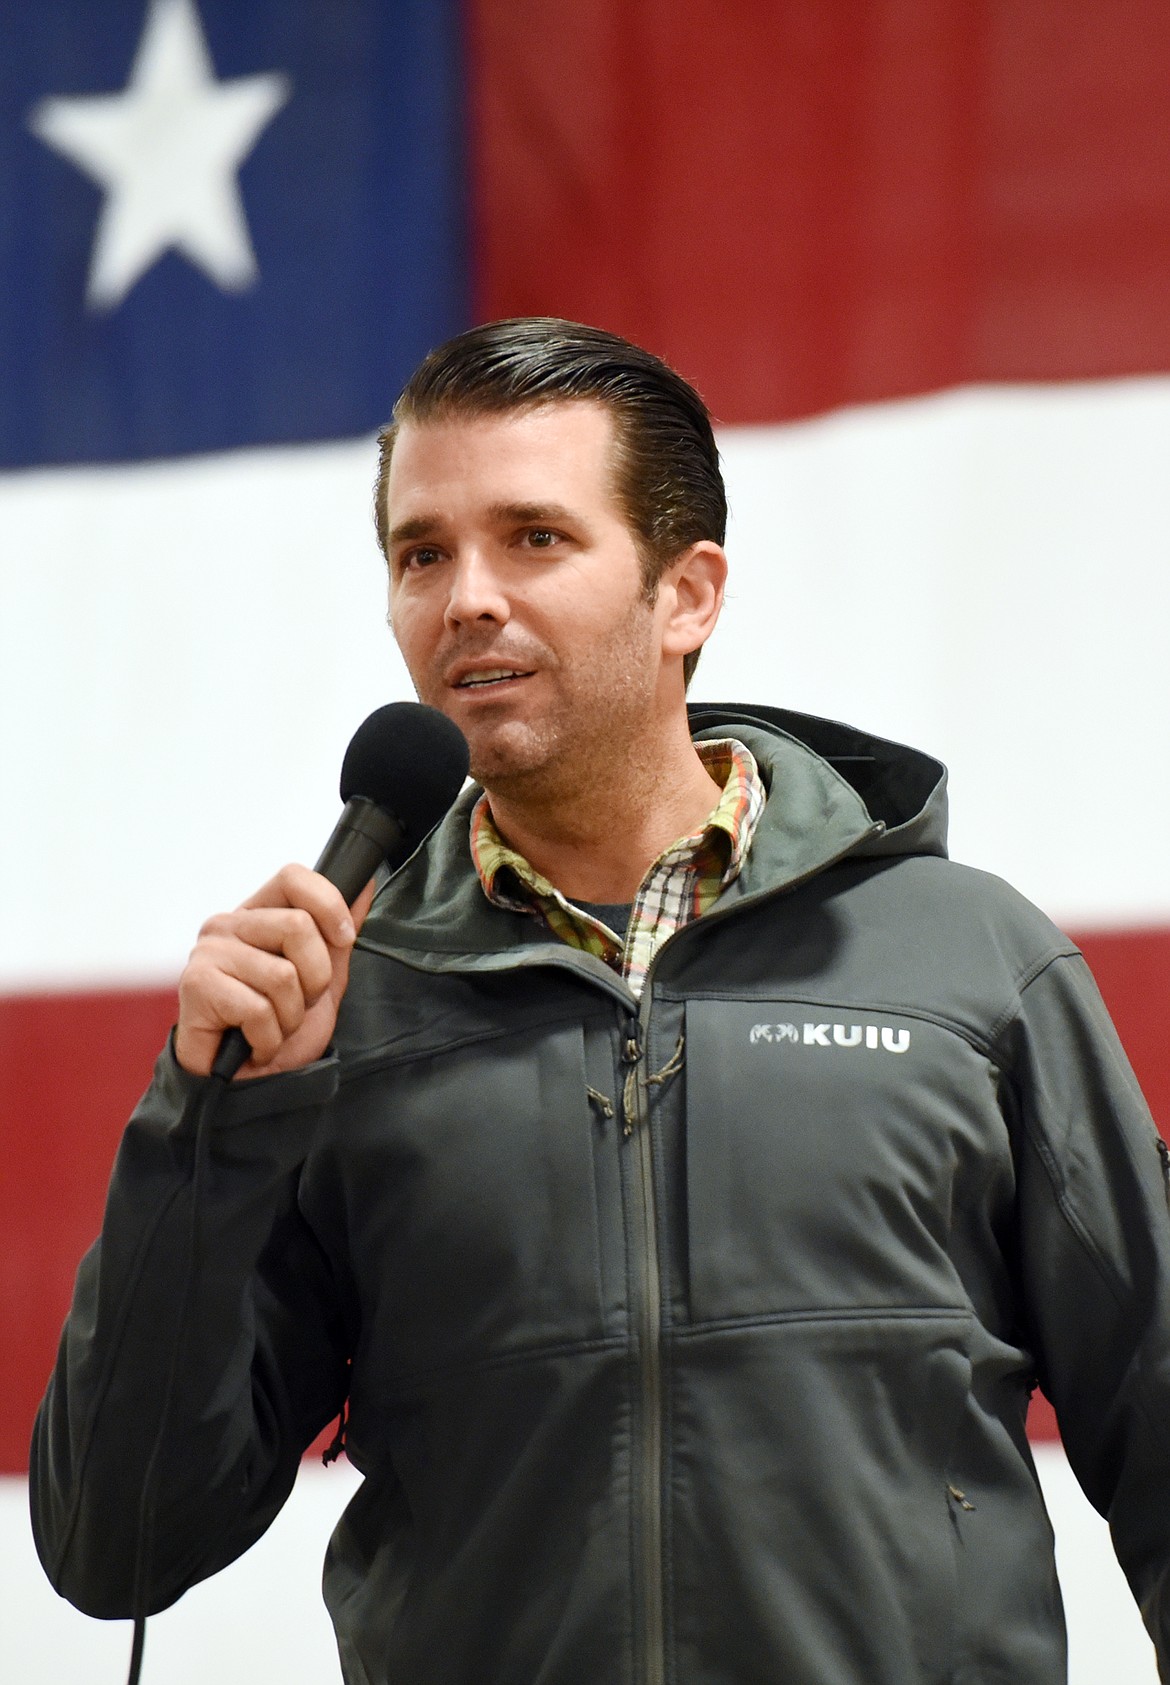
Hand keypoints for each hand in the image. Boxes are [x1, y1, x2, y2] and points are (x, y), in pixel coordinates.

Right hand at [175, 865, 377, 1078]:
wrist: (246, 1084)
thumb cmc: (277, 1027)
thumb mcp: (324, 977)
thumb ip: (339, 933)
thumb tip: (364, 884)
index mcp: (257, 915)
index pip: (293, 877)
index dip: (328, 905)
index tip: (343, 939)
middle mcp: (227, 925)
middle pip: (298, 926)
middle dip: (315, 979)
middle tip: (295, 1005)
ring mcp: (208, 953)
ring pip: (282, 974)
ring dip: (289, 1017)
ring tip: (272, 1028)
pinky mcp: (196, 986)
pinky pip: (258, 1009)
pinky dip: (268, 1038)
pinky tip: (254, 1044)